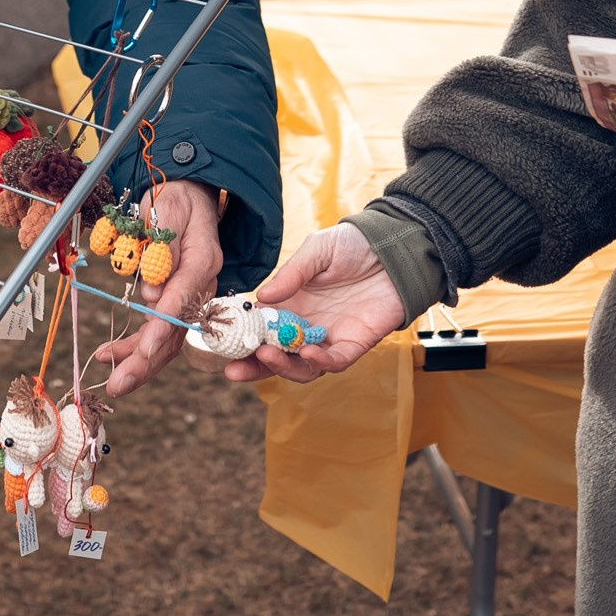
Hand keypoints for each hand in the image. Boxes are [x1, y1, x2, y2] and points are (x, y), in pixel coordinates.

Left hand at [93, 179, 222, 397]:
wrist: (189, 197)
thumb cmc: (176, 201)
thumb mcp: (167, 210)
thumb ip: (163, 248)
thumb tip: (153, 294)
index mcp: (204, 262)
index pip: (183, 300)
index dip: (162, 327)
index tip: (143, 350)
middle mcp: (202, 287)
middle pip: (177, 331)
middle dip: (147, 361)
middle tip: (120, 383)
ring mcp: (191, 298)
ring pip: (168, 339)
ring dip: (140, 362)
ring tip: (113, 381)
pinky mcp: (178, 303)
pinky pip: (159, 331)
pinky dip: (136, 345)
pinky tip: (109, 354)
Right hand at [225, 223, 403, 384]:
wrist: (393, 248)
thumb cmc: (353, 246)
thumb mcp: (316, 251)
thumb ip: (291, 274)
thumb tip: (262, 298)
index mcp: (291, 304)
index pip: (261, 329)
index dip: (242, 339)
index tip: (221, 344)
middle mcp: (306, 326)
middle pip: (276, 355)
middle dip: (254, 366)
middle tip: (233, 369)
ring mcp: (329, 337)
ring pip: (302, 366)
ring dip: (282, 366)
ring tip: (266, 354)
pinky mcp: (355, 344)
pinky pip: (335, 362)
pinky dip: (320, 362)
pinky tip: (309, 352)